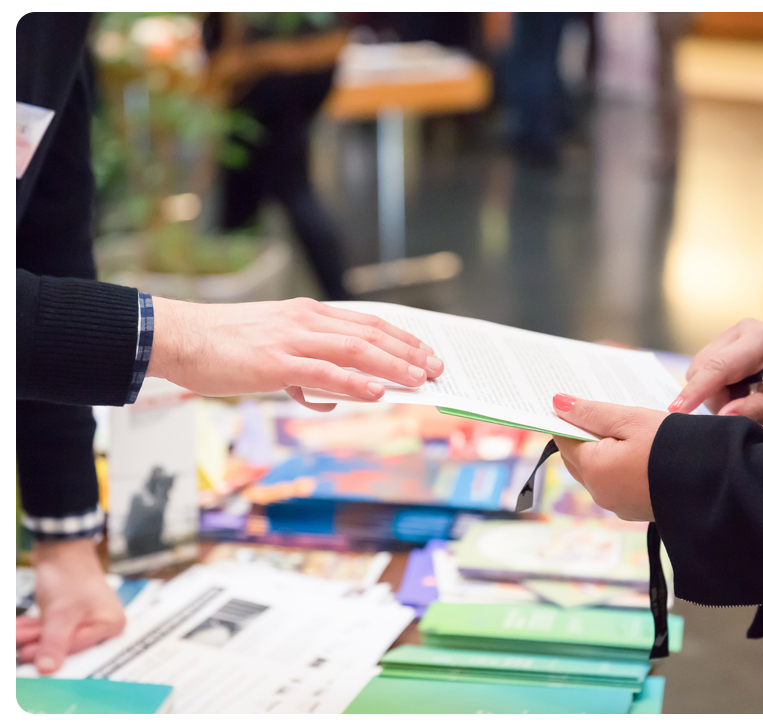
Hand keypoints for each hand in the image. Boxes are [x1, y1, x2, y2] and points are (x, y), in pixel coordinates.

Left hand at [16, 539, 125, 673]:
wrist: (62, 548)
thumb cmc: (70, 575)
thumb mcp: (61, 613)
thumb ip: (55, 643)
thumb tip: (47, 669)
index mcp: (111, 624)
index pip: (80, 649)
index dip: (53, 654)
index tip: (29, 655)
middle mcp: (103, 623)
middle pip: (68, 646)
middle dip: (40, 644)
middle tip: (19, 645)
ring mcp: (88, 618)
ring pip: (57, 637)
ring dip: (33, 636)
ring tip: (16, 633)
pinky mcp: (73, 614)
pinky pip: (53, 628)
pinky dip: (36, 628)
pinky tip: (20, 627)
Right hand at [147, 297, 443, 410]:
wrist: (180, 336)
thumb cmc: (223, 345)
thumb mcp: (271, 350)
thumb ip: (303, 371)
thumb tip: (326, 398)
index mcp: (307, 314)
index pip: (366, 322)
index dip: (400, 336)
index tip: (424, 351)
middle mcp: (306, 320)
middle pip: (370, 333)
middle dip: (408, 351)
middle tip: (436, 367)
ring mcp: (292, 339)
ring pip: (355, 349)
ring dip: (392, 365)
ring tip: (419, 380)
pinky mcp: (276, 361)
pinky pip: (323, 371)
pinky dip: (354, 381)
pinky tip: (376, 392)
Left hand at [551, 393, 667, 520]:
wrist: (717, 483)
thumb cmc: (673, 446)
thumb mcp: (631, 420)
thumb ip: (591, 413)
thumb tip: (557, 403)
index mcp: (593, 469)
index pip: (563, 439)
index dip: (568, 419)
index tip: (576, 403)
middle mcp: (599, 492)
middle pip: (576, 457)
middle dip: (583, 434)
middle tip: (599, 411)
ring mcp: (617, 504)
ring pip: (596, 471)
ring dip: (602, 450)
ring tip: (621, 427)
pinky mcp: (635, 509)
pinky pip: (614, 482)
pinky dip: (617, 465)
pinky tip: (636, 449)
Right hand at [668, 318, 762, 424]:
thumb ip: (756, 410)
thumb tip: (722, 416)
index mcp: (762, 340)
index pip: (719, 367)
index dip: (696, 390)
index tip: (677, 409)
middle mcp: (742, 330)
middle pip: (703, 368)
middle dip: (713, 396)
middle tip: (741, 409)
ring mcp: (731, 334)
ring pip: (700, 370)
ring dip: (715, 392)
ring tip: (745, 396)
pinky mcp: (724, 342)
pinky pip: (704, 368)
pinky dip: (716, 385)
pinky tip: (739, 388)